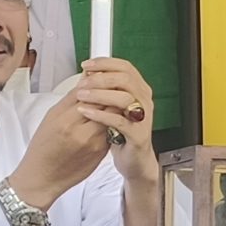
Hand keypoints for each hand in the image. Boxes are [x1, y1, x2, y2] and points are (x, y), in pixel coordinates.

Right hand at [12, 90, 114, 209]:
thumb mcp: (51, 117)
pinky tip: (109, 116)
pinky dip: (112, 121)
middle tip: (112, 83)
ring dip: (114, 106)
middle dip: (110, 91)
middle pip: (105, 104)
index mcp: (66, 121)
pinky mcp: (102, 153)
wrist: (43, 178)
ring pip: (112, 117)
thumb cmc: (43, 146)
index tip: (102, 74)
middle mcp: (83, 133)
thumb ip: (71, 98)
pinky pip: (111, 131)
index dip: (99, 81)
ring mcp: (95, 144)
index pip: (90, 93)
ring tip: (111, 98)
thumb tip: (87, 78)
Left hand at [71, 57, 159, 179]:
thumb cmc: (122, 134)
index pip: (125, 67)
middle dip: (100, 78)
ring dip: (100, 94)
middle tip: (82, 83)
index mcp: (139, 90)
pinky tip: (86, 112)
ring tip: (82, 97)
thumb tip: (87, 73)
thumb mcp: (113, 108)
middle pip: (125, 79)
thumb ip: (106, 91)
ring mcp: (143, 117)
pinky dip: (101, 115)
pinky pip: (120, 121)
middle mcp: (144, 100)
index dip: (105, 63)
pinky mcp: (138, 135)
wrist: (135, 162)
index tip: (86, 65)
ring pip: (124, 98)